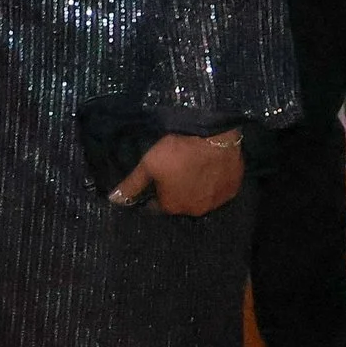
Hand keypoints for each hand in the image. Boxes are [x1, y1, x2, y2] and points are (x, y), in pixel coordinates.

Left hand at [111, 132, 245, 216]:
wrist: (214, 136)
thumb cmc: (177, 151)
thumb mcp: (147, 165)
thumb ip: (131, 185)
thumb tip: (114, 200)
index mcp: (172, 206)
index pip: (156, 207)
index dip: (152, 193)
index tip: (152, 180)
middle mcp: (195, 210)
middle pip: (179, 203)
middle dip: (173, 191)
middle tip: (173, 171)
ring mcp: (217, 202)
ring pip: (199, 197)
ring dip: (194, 188)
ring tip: (191, 168)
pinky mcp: (231, 190)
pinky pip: (218, 190)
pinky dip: (212, 183)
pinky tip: (208, 168)